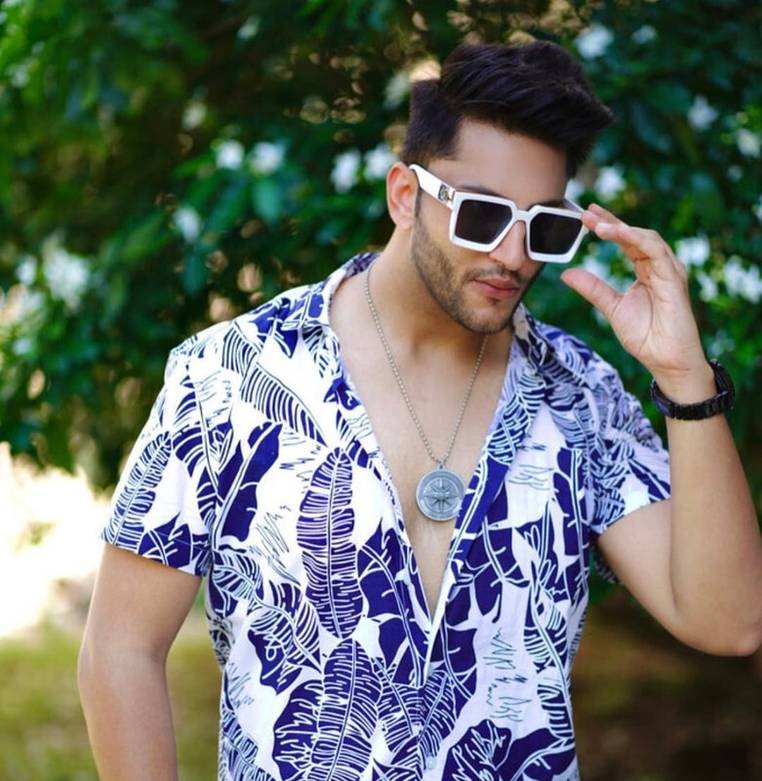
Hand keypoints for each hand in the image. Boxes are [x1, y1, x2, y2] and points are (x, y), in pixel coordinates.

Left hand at [560, 203, 709, 385]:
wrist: (665, 360)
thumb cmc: (646, 336)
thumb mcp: (612, 308)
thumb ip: (593, 288)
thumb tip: (567, 273)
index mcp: (646, 270)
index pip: (626, 241)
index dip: (608, 226)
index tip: (586, 216)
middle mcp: (659, 266)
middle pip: (635, 234)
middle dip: (610, 221)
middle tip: (586, 212)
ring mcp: (669, 270)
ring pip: (646, 238)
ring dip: (620, 228)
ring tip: (596, 224)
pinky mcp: (673, 278)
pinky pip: (655, 251)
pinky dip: (635, 239)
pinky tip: (617, 233)